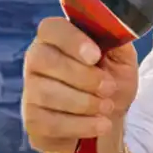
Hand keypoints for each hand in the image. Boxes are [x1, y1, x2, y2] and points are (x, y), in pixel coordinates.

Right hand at [21, 17, 138, 152]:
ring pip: (47, 93)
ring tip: (107, 106)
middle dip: (82, 76)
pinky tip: (100, 124)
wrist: (106, 121)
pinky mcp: (32, 121)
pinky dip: (81, 125)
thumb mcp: (121, 59)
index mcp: (56, 38)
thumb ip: (116, 40)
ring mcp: (30, 91)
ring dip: (84, 102)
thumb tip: (115, 27)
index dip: (72, 40)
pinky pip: (50, 123)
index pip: (51, 28)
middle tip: (108, 87)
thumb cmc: (110, 82)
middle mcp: (36, 60)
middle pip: (45, 59)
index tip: (95, 56)